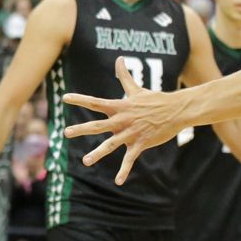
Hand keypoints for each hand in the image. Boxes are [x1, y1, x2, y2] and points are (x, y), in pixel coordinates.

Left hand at [63, 57, 184, 184]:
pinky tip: (118, 182)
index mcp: (119, 107)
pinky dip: (124, 171)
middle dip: (81, 129)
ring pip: (111, 145)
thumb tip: (119, 58)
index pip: (95, 102)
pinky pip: (130, 160)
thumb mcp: (137, 89)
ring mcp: (131, 133)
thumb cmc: (155, 100)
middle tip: (65, 133)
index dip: (80, 99)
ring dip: (98, 153)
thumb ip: (124, 76)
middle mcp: (122, 120)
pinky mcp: (141, 144)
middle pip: (97, 125)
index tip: (65, 98)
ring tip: (85, 162)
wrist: (176, 110)